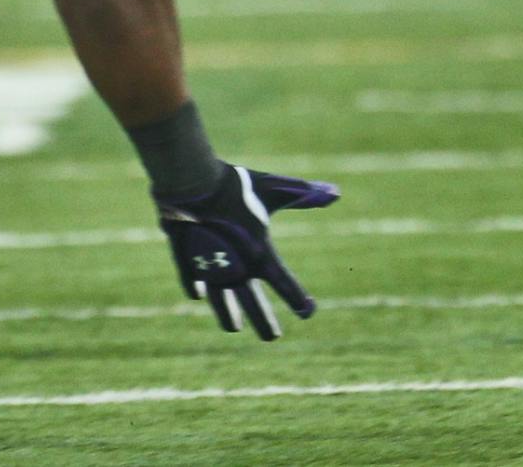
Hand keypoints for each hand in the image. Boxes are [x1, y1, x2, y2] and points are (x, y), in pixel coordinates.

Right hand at [156, 164, 338, 339]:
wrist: (191, 184)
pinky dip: (197, 287)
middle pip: (253, 305)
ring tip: (234, 328)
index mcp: (260, 254)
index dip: (297, 299)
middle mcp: (236, 269)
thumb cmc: (236, 186)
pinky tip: (198, 294)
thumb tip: (337, 193)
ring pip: (221, 301)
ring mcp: (209, 269)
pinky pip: (193, 279)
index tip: (309, 313)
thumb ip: (304, 195)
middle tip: (273, 338)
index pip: (284, 284)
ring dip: (228, 314)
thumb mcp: (274, 188)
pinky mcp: (186, 262)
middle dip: (264, 322)